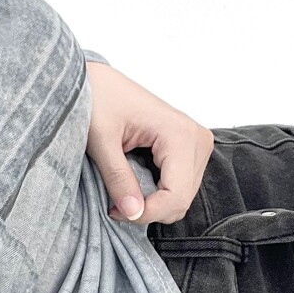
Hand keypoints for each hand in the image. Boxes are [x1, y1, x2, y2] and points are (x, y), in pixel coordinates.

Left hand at [85, 61, 213, 224]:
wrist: (96, 79)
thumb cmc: (97, 98)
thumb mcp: (101, 140)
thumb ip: (118, 178)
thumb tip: (133, 213)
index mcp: (180, 133)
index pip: (176, 196)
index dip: (147, 213)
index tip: (116, 211)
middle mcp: (197, 139)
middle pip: (182, 200)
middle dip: (149, 209)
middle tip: (116, 203)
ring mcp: (197, 143)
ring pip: (182, 196)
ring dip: (152, 202)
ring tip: (124, 188)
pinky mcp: (190, 148)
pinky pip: (179, 185)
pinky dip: (156, 191)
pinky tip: (135, 178)